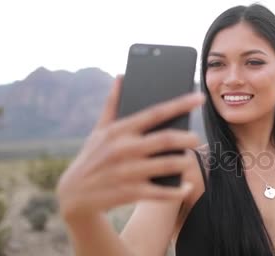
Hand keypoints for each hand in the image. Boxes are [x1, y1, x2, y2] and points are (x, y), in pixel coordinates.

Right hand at [56, 76, 204, 221]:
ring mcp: (127, 172)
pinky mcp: (129, 193)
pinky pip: (161, 192)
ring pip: (167, 165)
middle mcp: (123, 149)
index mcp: (119, 130)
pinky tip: (187, 187)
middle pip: (166, 139)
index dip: (181, 103)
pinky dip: (177, 190)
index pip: (156, 112)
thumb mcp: (98, 131)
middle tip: (196, 139)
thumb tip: (121, 76)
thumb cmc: (92, 157)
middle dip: (187, 138)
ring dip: (185, 162)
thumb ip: (112, 105)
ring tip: (190, 160)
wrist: (74, 196)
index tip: (200, 97)